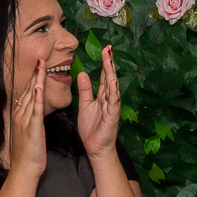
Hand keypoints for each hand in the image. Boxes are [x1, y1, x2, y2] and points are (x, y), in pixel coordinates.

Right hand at [8, 60, 47, 179]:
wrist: (24, 169)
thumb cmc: (29, 153)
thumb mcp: (29, 131)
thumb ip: (31, 118)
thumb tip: (34, 108)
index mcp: (21, 115)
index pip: (28, 92)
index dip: (33, 78)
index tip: (39, 64)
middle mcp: (21, 115)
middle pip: (28, 90)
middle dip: (35, 74)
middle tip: (40, 58)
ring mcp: (25, 121)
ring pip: (31, 96)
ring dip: (36, 80)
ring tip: (41, 65)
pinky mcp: (32, 128)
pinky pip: (35, 111)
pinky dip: (36, 98)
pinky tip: (38, 87)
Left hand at [78, 45, 120, 162]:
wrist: (95, 148)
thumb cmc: (92, 128)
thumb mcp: (85, 105)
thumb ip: (85, 90)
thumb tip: (83, 73)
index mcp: (103, 96)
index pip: (104, 76)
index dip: (105, 63)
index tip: (105, 49)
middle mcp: (109, 99)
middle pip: (110, 78)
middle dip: (109, 63)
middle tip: (108, 49)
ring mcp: (112, 107)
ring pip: (112, 88)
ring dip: (111, 74)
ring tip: (109, 60)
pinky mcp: (112, 117)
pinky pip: (113, 103)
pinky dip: (113, 92)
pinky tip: (113, 82)